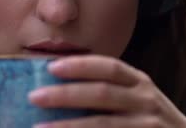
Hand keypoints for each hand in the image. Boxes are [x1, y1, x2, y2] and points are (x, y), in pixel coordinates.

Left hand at [27, 55, 185, 127]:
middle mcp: (147, 100)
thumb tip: (57, 89)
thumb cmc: (151, 121)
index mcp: (139, 82)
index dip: (80, 65)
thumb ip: (109, 91)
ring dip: (68, 126)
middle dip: (66, 94)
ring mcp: (150, 124)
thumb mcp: (137, 100)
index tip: (51, 66)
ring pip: (104, 124)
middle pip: (102, 93)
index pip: (109, 66)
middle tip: (34, 97)